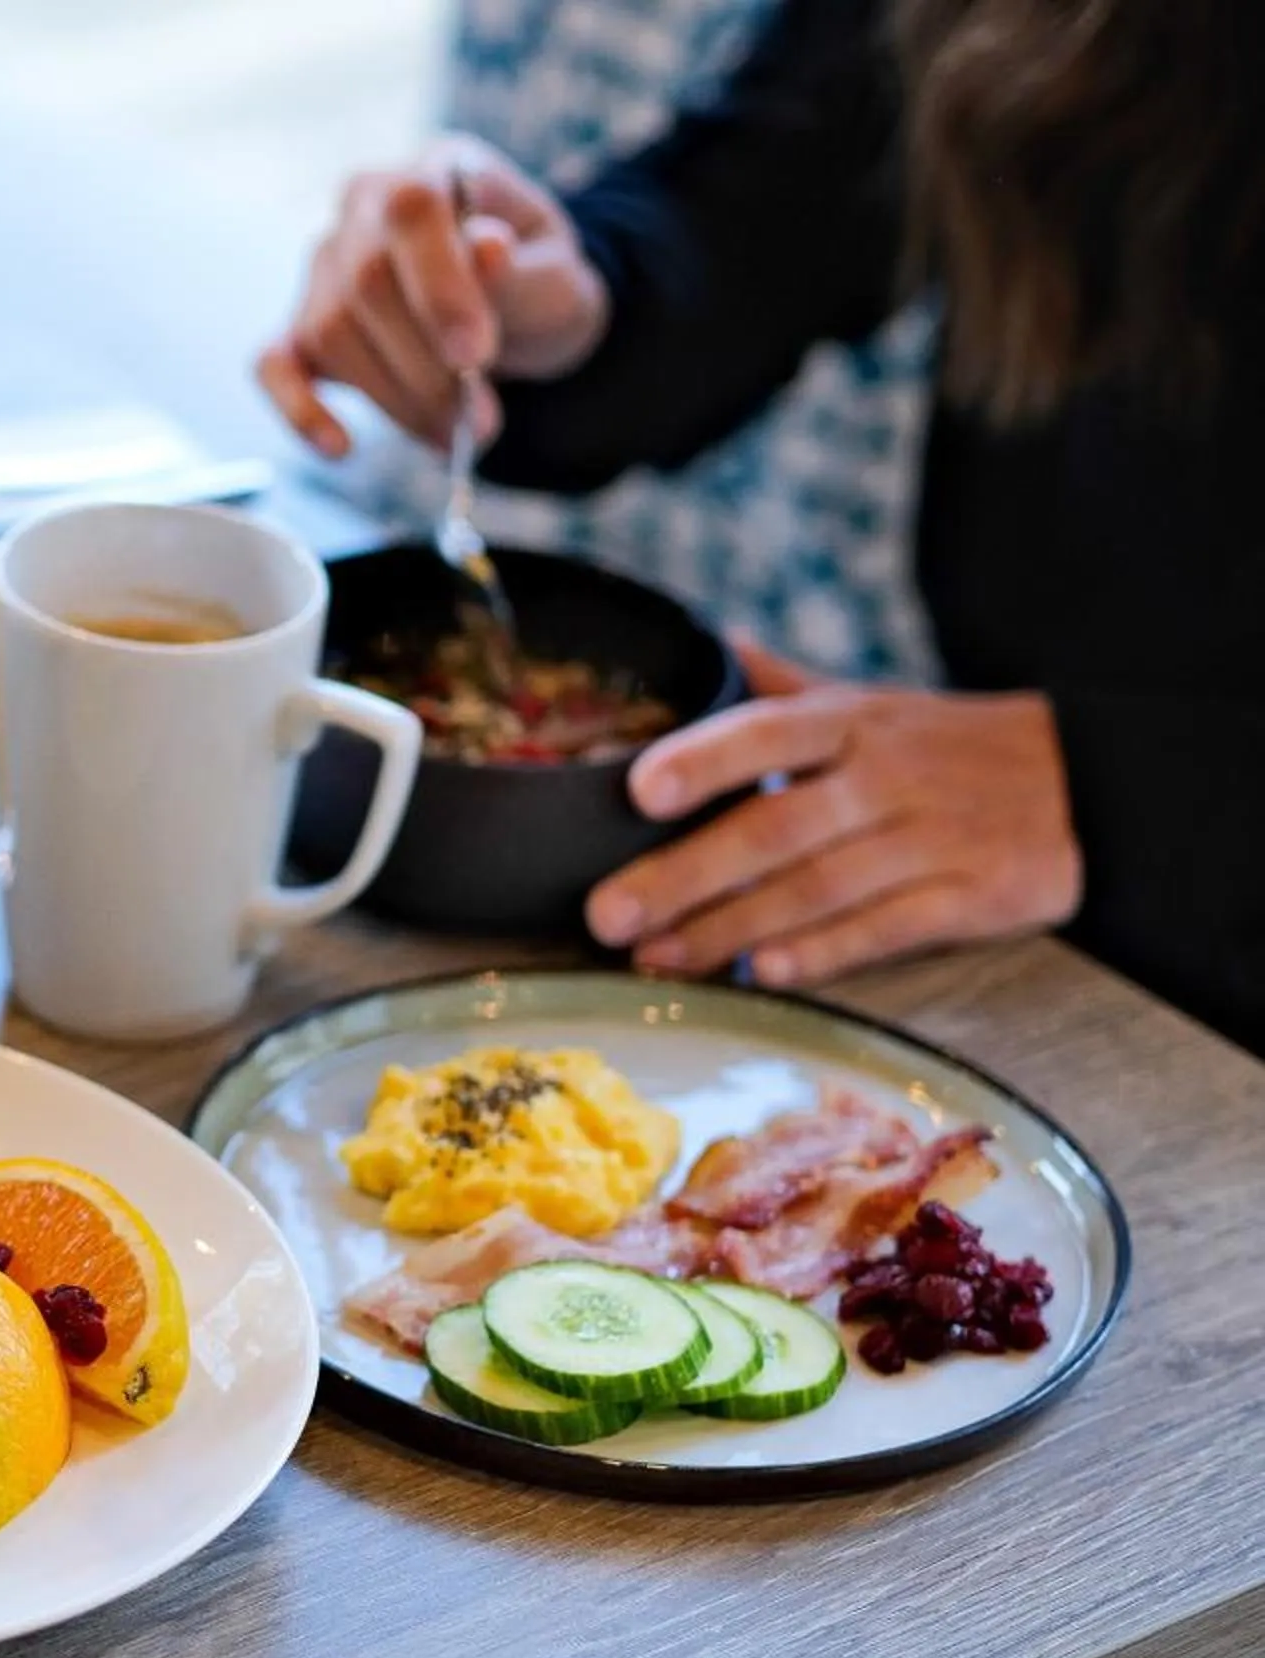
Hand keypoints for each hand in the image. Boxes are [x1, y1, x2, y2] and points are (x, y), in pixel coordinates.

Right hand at [256, 134, 611, 456]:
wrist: (515, 314)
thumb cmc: (533, 286)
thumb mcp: (558, 278)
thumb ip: (524, 269)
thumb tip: (486, 247)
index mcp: (431, 173)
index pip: (411, 210)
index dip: (438, 286)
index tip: (475, 356)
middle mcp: (362, 210)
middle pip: (365, 285)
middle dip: (424, 367)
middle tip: (479, 423)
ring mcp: (322, 268)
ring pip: (330, 333)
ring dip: (392, 400)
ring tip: (452, 436)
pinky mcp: (299, 329)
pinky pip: (274, 365)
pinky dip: (299, 409)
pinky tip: (340, 448)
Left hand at [586, 644, 1082, 986]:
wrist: (1092, 784)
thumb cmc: (947, 747)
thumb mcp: (873, 703)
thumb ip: (782, 689)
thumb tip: (705, 643)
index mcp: (853, 722)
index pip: (768, 732)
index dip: (703, 759)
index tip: (637, 790)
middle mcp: (887, 777)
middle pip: (774, 828)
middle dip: (684, 875)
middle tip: (607, 914)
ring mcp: (933, 838)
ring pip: (816, 888)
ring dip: (729, 928)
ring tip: (656, 957)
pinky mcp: (976, 895)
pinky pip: (887, 929)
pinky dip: (823, 952)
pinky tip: (763, 972)